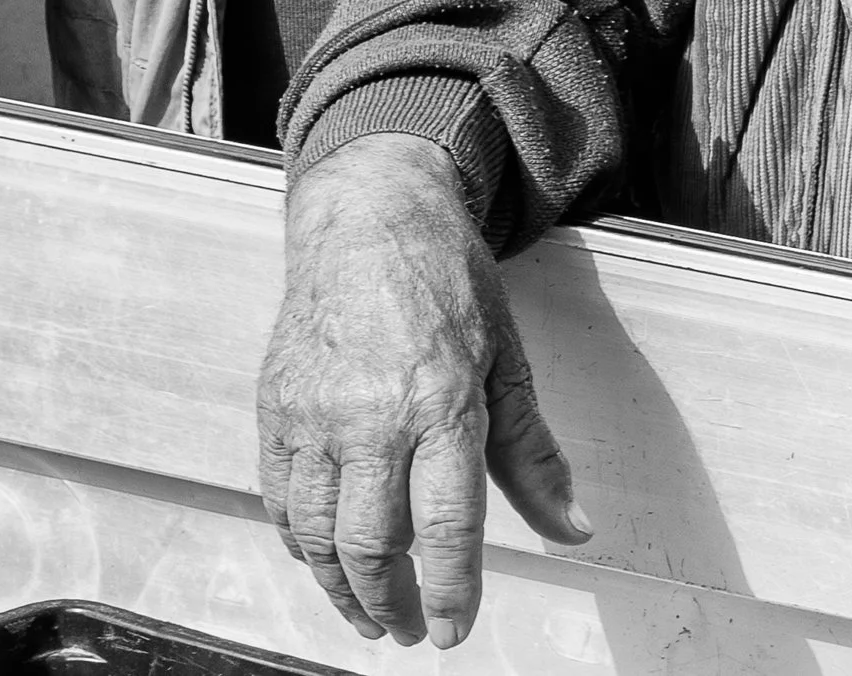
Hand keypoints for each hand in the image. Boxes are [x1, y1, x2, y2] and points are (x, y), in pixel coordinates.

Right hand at [260, 135, 588, 644]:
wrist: (369, 218)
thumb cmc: (446, 283)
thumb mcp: (506, 358)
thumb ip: (532, 452)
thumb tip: (575, 527)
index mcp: (441, 399)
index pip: (447, 525)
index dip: (451, 592)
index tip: (453, 632)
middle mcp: (372, 414)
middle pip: (372, 545)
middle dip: (392, 604)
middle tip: (409, 628)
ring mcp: (314, 413)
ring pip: (317, 537)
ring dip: (341, 590)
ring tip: (368, 613)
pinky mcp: (276, 408)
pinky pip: (280, 502)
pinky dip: (301, 545)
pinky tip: (324, 559)